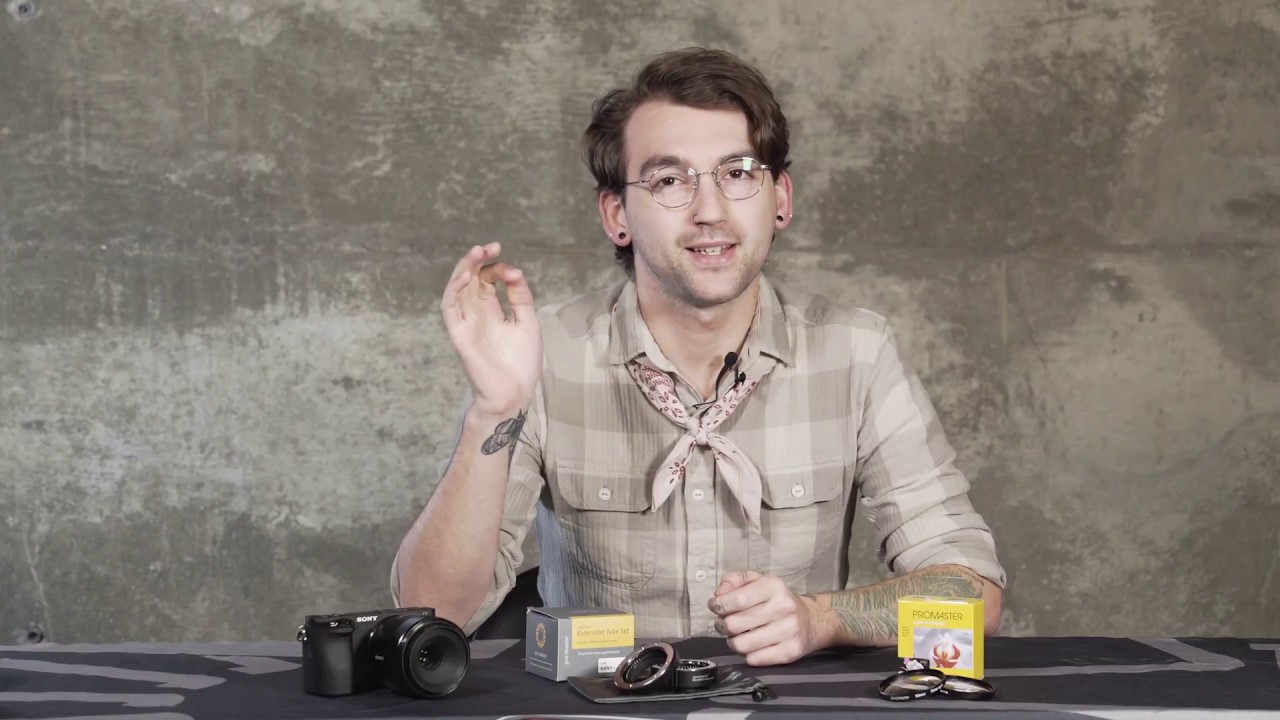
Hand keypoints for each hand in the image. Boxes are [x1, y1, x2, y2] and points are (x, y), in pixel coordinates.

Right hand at [440, 242, 542, 416]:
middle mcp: (476, 314)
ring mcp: (466, 323)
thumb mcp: (527, 323)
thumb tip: (513, 271)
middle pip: (469, 279)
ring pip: (456, 289)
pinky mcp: (459, 334)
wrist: (514, 394)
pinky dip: (454, 290)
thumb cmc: (522, 364)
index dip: (497, 269)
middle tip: (491, 247)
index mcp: (492, 311)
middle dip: (478, 260)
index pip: (487, 280)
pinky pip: (449, 308)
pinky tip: (465, 276)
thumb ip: (520, 297)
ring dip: (464, 269)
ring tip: (476, 253)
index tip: (513, 272)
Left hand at [708, 571, 828, 665]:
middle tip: (725, 624)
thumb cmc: (776, 600)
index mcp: (773, 586)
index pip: (736, 599)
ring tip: (737, 636)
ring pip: (741, 645)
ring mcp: (788, 631)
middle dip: (722, 625)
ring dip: (733, 642)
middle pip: (734, 624)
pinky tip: (751, 646)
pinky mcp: (790, 652)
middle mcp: (783, 608)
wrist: (810, 620)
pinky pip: (754, 660)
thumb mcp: (757, 580)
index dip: (718, 605)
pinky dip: (747, 655)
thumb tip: (718, 595)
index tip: (715, 606)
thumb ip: (734, 580)